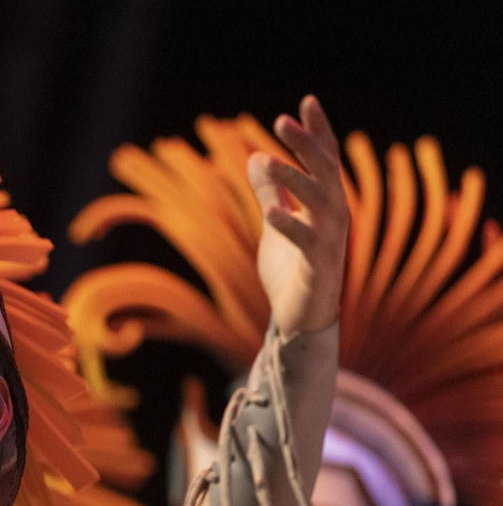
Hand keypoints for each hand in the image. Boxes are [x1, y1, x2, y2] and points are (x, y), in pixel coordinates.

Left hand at [250, 96, 348, 337]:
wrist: (300, 319)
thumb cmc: (292, 271)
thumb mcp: (274, 225)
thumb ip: (270, 193)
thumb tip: (256, 157)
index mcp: (325, 205)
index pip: (324, 160)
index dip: (317, 132)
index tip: (307, 101)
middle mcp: (334, 217)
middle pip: (326, 172)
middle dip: (307, 145)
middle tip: (282, 120)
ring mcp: (329, 242)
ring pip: (320, 202)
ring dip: (295, 179)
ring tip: (268, 159)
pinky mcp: (318, 268)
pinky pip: (306, 243)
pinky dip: (290, 226)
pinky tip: (271, 212)